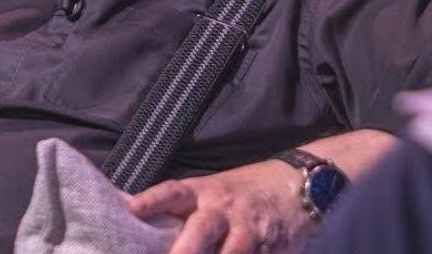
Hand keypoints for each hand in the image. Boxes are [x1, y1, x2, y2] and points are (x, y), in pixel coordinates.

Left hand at [127, 159, 310, 253]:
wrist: (297, 185)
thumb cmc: (242, 194)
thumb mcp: (214, 192)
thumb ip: (184, 210)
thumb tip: (135, 221)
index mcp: (204, 192)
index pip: (174, 192)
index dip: (154, 200)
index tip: (133, 208)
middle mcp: (225, 209)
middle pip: (201, 229)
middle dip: (185, 251)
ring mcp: (250, 229)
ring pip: (231, 253)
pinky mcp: (272, 246)